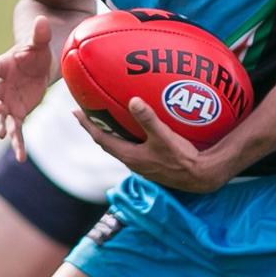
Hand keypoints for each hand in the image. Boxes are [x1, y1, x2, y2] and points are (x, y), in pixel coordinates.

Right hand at [0, 16, 52, 161]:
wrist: (39, 67)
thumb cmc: (36, 53)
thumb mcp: (40, 43)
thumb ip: (40, 34)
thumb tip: (42, 19)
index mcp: (3, 66)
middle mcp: (0, 86)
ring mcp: (6, 102)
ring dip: (0, 124)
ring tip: (2, 133)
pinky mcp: (16, 114)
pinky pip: (15, 130)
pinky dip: (17, 142)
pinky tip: (21, 157)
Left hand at [74, 98, 232, 193]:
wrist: (199, 176)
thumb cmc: (181, 158)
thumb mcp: (164, 136)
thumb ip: (148, 119)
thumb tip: (133, 100)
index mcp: (129, 156)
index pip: (101, 139)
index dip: (88, 126)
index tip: (75, 112)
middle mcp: (132, 162)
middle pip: (107, 143)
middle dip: (96, 128)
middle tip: (88, 114)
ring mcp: (142, 165)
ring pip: (120, 147)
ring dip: (111, 134)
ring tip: (108, 120)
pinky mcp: (152, 165)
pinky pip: (132, 149)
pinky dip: (127, 138)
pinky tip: (136, 131)